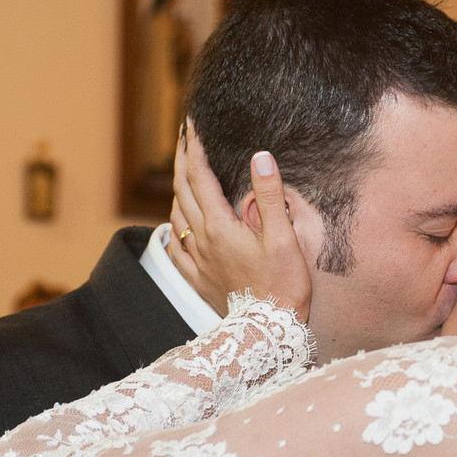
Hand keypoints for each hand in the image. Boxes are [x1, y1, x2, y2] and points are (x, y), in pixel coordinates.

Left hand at [170, 120, 311, 318]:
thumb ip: (270, 196)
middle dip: (181, 159)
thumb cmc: (282, 287)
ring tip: (183, 173)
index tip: (192, 124)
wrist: (266, 332)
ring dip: (176, 189)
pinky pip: (175, 248)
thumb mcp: (283, 238)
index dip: (194, 147)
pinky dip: (172, 228)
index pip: (200, 176)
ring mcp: (197, 261)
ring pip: (175, 215)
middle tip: (183, 136)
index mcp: (220, 226)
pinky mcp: (198, 279)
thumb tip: (260, 156)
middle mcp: (202, 240)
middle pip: (182, 190)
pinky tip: (174, 225)